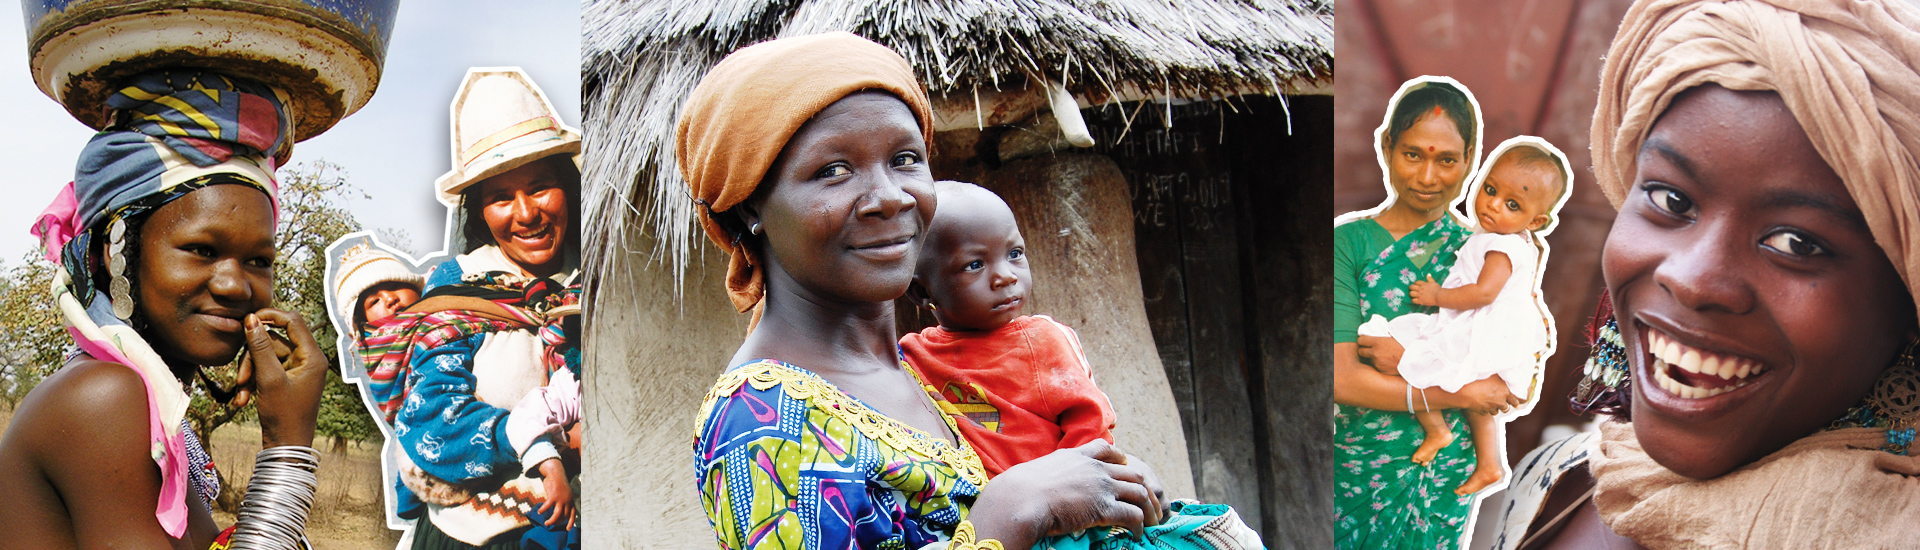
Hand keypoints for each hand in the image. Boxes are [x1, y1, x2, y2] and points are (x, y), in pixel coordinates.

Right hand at [247, 309, 328, 447]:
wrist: (286, 446)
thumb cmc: (283, 415)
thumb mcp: (269, 379)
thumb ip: (260, 347)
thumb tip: (251, 319)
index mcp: (313, 356)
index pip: (293, 320)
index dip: (270, 316)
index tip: (247, 318)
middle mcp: (308, 359)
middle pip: (274, 340)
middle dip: (253, 358)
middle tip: (241, 379)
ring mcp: (297, 369)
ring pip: (266, 356)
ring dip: (249, 373)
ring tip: (241, 395)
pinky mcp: (286, 379)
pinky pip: (265, 369)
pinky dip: (252, 382)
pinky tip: (242, 400)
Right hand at [536, 458, 574, 529]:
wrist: (556, 473)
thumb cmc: (558, 485)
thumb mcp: (564, 494)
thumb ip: (563, 502)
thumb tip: (558, 512)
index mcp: (571, 500)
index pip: (573, 514)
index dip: (571, 522)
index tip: (568, 529)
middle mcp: (568, 500)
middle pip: (564, 516)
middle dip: (557, 522)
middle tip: (550, 524)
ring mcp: (561, 498)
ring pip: (557, 514)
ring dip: (552, 521)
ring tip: (546, 523)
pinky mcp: (553, 496)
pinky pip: (547, 506)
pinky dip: (543, 510)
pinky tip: (539, 512)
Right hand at [970, 440, 1159, 547]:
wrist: (1021, 499)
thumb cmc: (1019, 490)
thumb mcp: (1036, 472)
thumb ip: (1048, 474)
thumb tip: (1036, 485)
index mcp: (1077, 456)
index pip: (1107, 449)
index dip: (1121, 458)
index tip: (1126, 466)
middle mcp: (1094, 468)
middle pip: (1133, 472)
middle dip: (1145, 488)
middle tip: (1151, 502)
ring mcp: (1102, 486)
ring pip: (1139, 492)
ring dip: (1150, 508)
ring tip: (1154, 521)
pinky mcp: (1104, 508)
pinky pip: (1132, 515)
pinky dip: (1140, 525)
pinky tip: (1139, 534)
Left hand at [1356, 335, 1404, 374]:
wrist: (1415, 360)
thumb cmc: (1406, 346)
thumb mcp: (1394, 336)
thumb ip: (1383, 335)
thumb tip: (1377, 331)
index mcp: (1377, 342)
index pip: (1360, 340)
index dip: (1362, 341)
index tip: (1365, 341)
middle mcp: (1375, 353)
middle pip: (1360, 352)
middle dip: (1364, 350)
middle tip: (1370, 349)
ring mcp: (1377, 363)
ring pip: (1369, 360)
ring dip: (1373, 358)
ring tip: (1383, 356)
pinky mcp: (1381, 371)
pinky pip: (1376, 367)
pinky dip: (1379, 365)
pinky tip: (1387, 363)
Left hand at [1409, 275, 1441, 305]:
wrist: (1439, 296)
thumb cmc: (1438, 289)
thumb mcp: (1434, 283)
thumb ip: (1430, 279)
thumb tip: (1428, 274)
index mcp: (1423, 284)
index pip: (1416, 282)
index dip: (1415, 283)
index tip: (1416, 285)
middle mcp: (1420, 289)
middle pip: (1412, 287)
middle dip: (1411, 288)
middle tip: (1412, 289)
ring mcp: (1420, 295)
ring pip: (1411, 293)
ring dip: (1411, 294)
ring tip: (1412, 295)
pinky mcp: (1420, 301)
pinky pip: (1413, 300)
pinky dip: (1413, 300)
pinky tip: (1414, 300)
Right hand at [1453, 376, 1520, 415]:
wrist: (1465, 390)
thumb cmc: (1478, 379)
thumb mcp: (1493, 374)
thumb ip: (1501, 376)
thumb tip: (1506, 370)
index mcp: (1505, 392)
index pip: (1515, 401)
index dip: (1517, 402)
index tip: (1517, 403)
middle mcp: (1500, 402)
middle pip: (1506, 408)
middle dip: (1504, 406)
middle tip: (1501, 402)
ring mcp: (1491, 408)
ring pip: (1496, 412)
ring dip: (1494, 408)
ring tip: (1490, 402)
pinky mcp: (1482, 412)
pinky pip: (1486, 412)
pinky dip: (1485, 409)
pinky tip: (1481, 403)